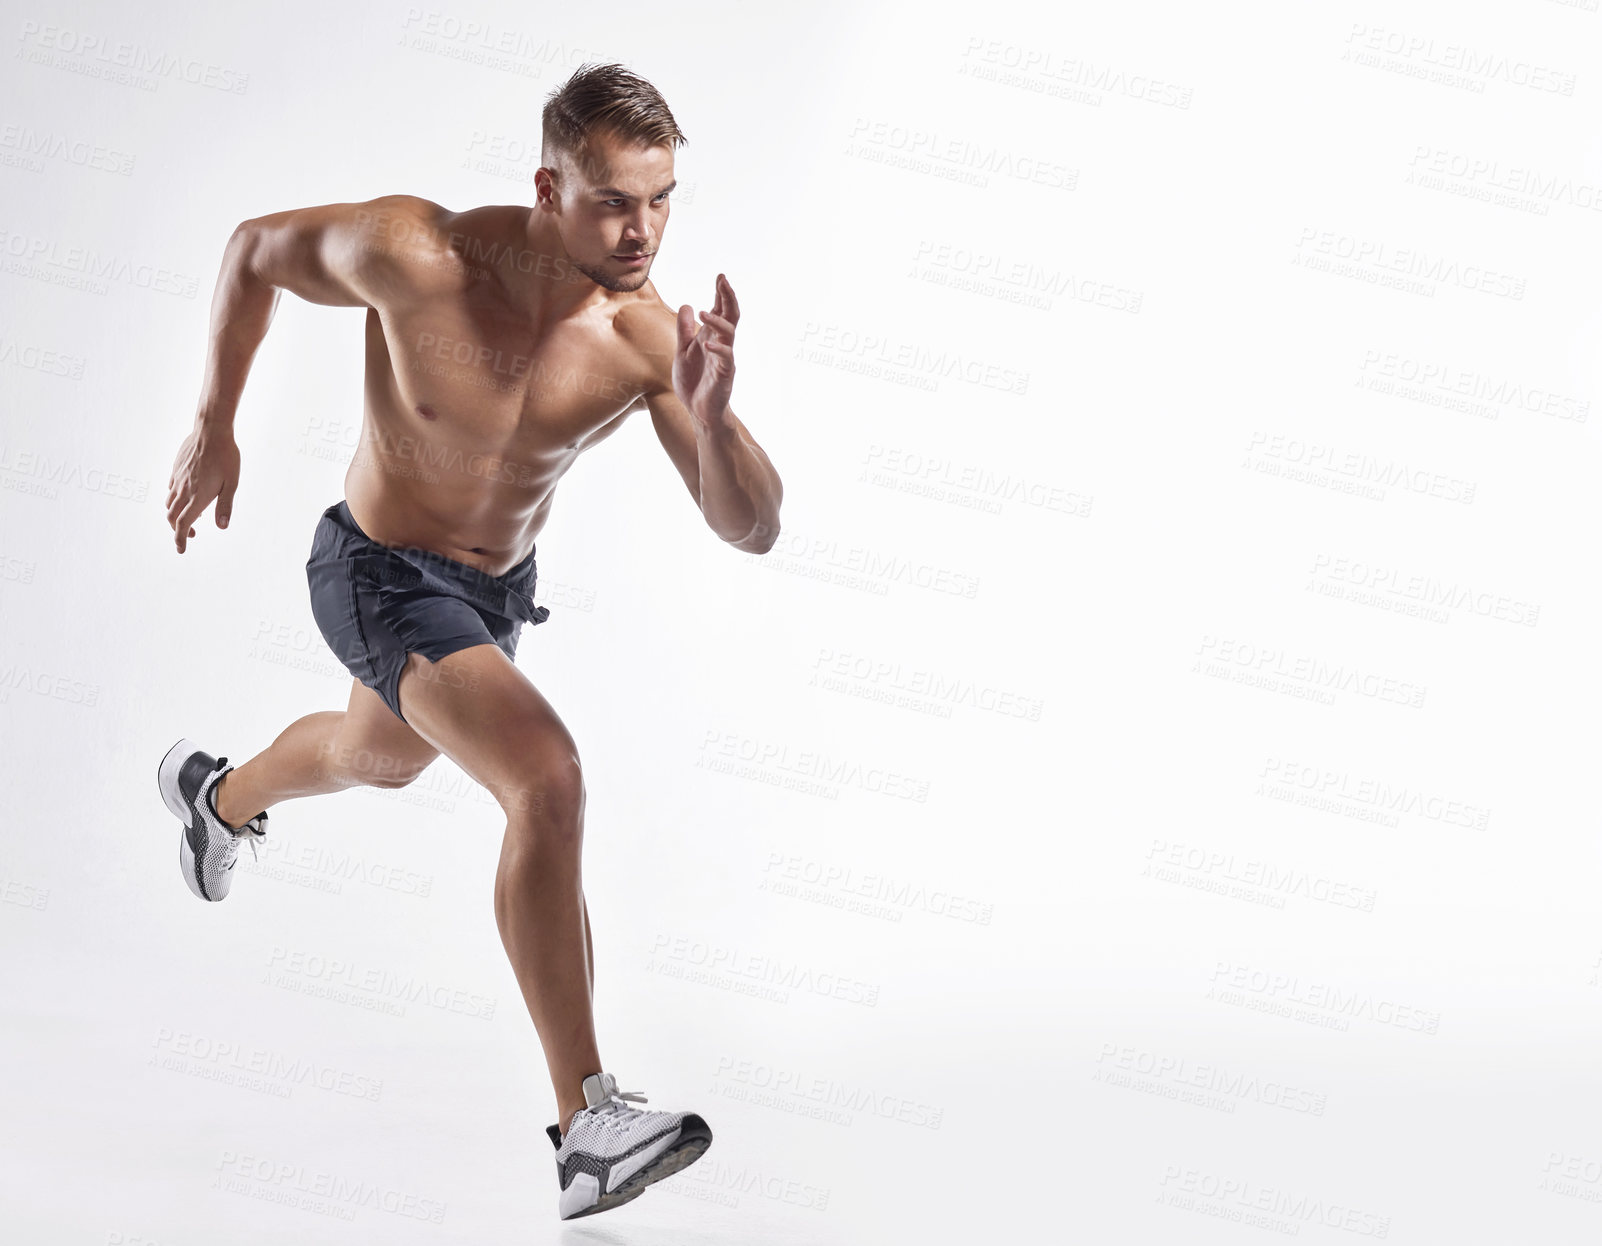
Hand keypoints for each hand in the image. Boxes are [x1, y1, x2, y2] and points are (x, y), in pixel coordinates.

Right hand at [166, 424, 239, 552]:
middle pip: (172, 517)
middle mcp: (184, 490)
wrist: (211, 431)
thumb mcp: (232, 483)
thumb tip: (222, 527)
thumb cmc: (226, 457)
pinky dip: (174, 498)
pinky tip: (185, 496)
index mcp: (197, 496)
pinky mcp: (176, 469)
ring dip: (175, 514)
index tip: (182, 550)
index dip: (180, 539)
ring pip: (169, 502)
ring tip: (190, 516)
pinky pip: (170, 488)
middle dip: (177, 530)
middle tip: (190, 534)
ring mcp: (177, 478)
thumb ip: (225, 506)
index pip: (183, 524)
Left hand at [673, 272, 738, 427]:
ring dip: (717, 321)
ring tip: (704, 312)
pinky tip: (706, 344)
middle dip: (727, 298)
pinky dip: (717, 350)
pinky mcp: (724, 375)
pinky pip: (725, 359)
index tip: (720, 276)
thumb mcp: (683, 351)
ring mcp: (724, 359)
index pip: (720, 311)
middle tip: (723, 281)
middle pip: (730, 316)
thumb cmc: (694, 382)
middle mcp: (721, 345)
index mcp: (712, 337)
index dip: (721, 294)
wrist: (698, 411)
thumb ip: (685, 330)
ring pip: (728, 334)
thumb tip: (687, 305)